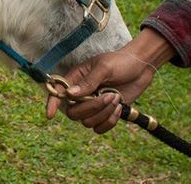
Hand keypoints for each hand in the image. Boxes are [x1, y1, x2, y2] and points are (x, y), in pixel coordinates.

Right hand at [45, 28, 172, 132]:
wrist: (140, 68)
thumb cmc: (119, 62)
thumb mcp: (104, 67)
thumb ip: (88, 81)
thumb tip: (70, 94)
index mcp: (75, 79)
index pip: (58, 92)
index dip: (52, 103)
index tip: (50, 115)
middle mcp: (81, 95)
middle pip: (73, 112)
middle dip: (91, 108)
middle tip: (108, 95)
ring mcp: (93, 106)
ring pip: (87, 122)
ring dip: (104, 113)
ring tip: (116, 98)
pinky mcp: (105, 114)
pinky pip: (100, 128)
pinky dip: (110, 121)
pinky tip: (119, 108)